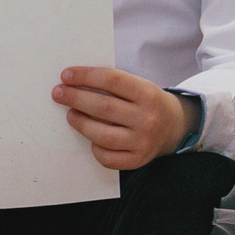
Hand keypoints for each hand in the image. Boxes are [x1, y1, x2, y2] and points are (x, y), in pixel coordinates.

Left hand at [53, 67, 189, 169]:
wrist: (176, 127)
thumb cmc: (147, 103)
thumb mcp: (140, 87)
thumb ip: (114, 84)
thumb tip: (74, 81)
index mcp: (148, 93)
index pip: (112, 81)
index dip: (86, 76)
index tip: (66, 75)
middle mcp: (147, 118)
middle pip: (103, 107)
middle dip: (75, 98)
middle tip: (58, 93)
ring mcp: (143, 141)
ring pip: (102, 135)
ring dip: (80, 123)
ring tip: (70, 115)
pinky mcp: (137, 159)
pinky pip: (108, 157)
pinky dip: (95, 148)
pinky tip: (91, 139)